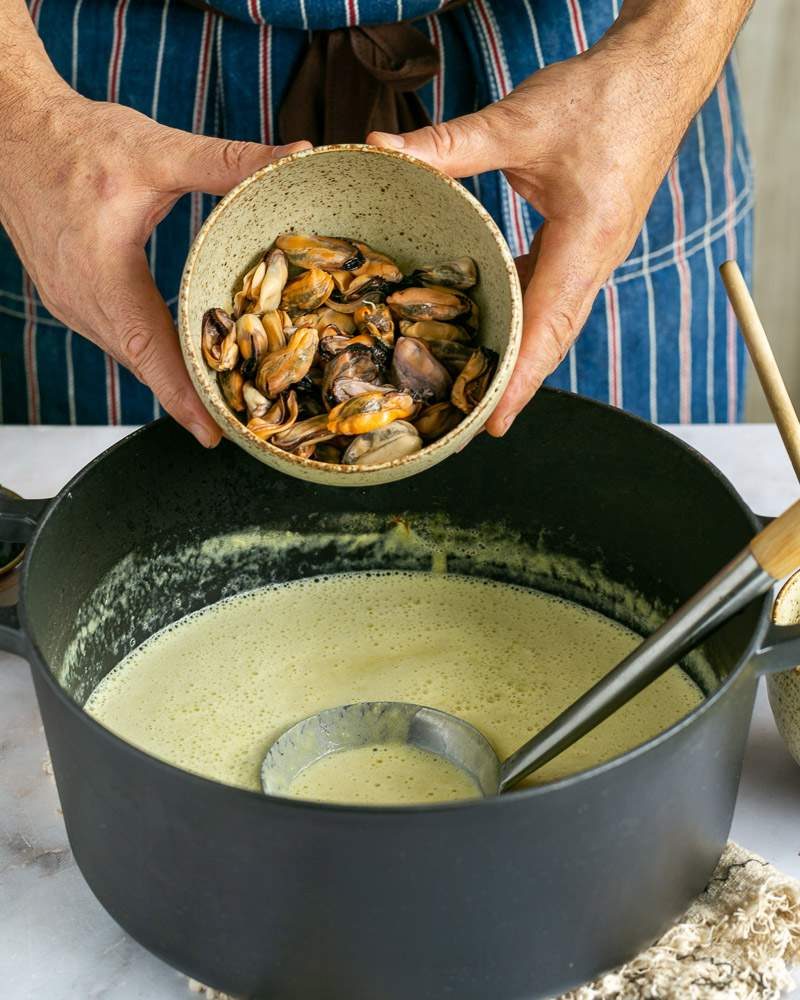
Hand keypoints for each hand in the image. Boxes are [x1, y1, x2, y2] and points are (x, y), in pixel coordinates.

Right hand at [0, 86, 308, 444]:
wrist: (9, 132)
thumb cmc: (76, 140)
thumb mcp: (157, 151)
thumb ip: (229, 161)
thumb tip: (298, 155)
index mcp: (103, 275)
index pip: (151, 353)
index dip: (183, 397)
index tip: (212, 434)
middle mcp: (81, 302)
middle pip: (144, 365)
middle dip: (191, 395)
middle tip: (238, 420)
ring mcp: (71, 304)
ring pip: (130, 355)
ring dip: (172, 376)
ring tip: (220, 396)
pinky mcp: (70, 298)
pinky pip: (118, 338)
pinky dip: (151, 353)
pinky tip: (183, 355)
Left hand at [368, 8, 740, 435]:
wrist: (660, 70)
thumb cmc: (604, 95)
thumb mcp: (518, 121)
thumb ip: (448, 145)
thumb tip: (382, 150)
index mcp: (586, 242)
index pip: (547, 327)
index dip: (519, 380)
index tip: (492, 423)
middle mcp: (596, 259)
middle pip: (552, 338)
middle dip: (515, 384)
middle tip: (472, 423)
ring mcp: (595, 253)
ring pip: (553, 319)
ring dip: (518, 353)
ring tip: (476, 384)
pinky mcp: (588, 239)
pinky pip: (553, 290)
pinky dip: (522, 312)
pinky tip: (488, 314)